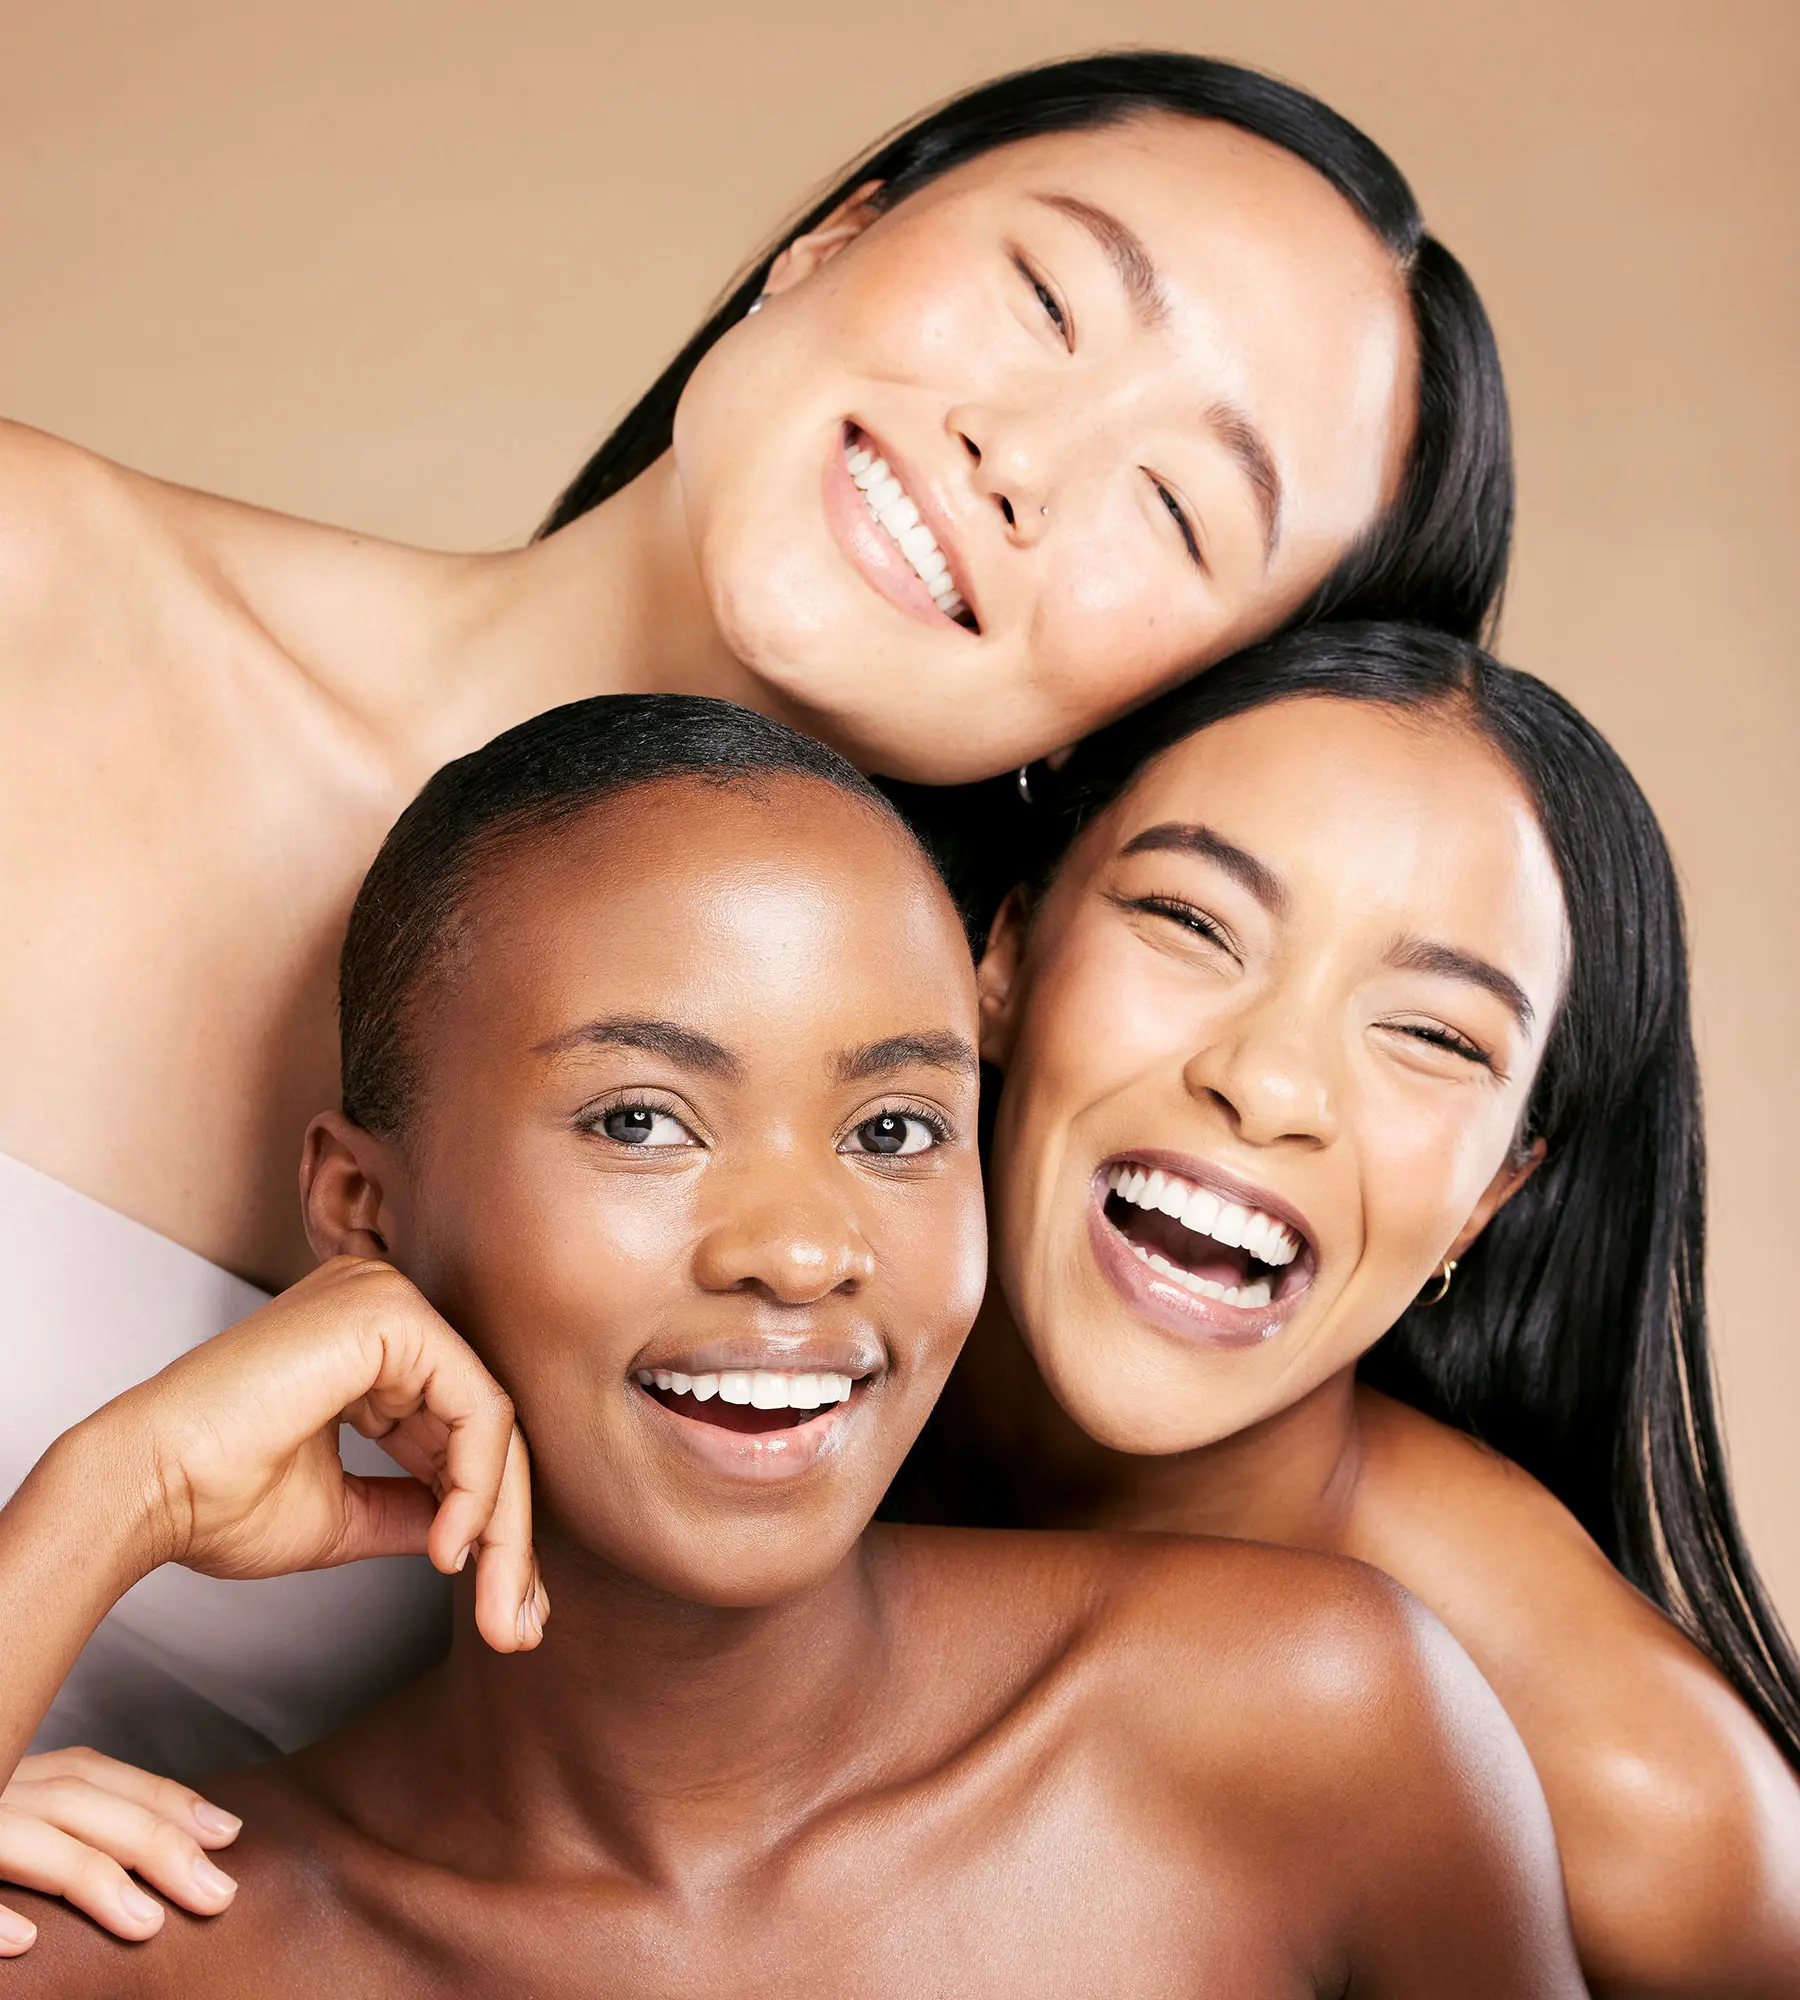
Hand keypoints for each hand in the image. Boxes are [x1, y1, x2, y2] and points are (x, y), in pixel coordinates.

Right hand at [0, 1748, 240, 1954]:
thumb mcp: (17, 1816)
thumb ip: (70, 1824)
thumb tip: (157, 1862)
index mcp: (19, 1777)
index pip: (98, 1775)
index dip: (166, 1799)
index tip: (229, 1832)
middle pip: (80, 1801)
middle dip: (156, 1842)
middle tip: (218, 1894)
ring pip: (28, 1836)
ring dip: (95, 1878)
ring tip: (150, 1924)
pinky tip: (27, 1942)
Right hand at [97, 1254, 545, 1655]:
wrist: (142, 1491)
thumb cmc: (217, 1501)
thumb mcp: (346, 1513)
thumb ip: (417, 1510)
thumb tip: (479, 1538)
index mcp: (366, 1345)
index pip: (457, 1428)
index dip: (487, 1518)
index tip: (508, 1608)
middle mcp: (383, 1307)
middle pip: (482, 1424)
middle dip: (508, 1530)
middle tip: (520, 1623)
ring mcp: (387, 1300)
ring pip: (490, 1420)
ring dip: (501, 1521)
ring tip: (494, 1599)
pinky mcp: (390, 1313)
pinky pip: (475, 1406)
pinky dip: (477, 1484)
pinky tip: (452, 1545)